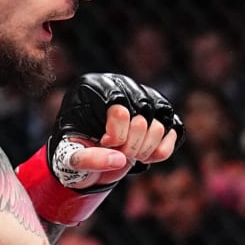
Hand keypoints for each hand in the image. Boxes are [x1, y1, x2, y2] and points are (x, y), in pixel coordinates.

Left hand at [48, 73, 181, 191]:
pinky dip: (161, 150)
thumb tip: (119, 160)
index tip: (104, 144)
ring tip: (128, 154)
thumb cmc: (75, 148)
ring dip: (144, 151)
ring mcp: (142, 96)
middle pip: (141, 121)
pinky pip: (173, 131)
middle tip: (116, 153)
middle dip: (130, 148)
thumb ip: (90, 159)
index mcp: (94, 88)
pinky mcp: (158, 111)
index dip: (116, 136)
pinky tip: (145, 155)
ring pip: (159, 127)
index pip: (120, 111)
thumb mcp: (72, 156)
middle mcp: (121, 85)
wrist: (87, 149)